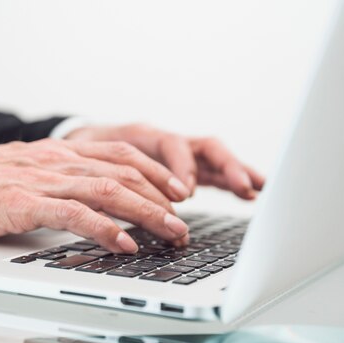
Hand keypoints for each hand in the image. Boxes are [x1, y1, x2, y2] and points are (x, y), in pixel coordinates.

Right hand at [0, 139, 191, 252]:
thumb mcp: (23, 173)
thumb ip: (56, 182)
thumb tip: (86, 205)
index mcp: (57, 152)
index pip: (120, 155)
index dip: (154, 172)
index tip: (178, 192)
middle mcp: (55, 160)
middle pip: (124, 172)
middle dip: (161, 198)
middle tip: (184, 222)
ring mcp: (40, 179)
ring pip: (108, 190)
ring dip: (146, 213)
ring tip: (172, 233)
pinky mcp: (22, 202)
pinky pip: (73, 213)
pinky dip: (104, 229)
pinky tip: (125, 245)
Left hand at [65, 124, 264, 198]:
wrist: (85, 140)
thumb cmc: (88, 150)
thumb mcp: (92, 159)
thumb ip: (106, 176)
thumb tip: (112, 206)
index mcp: (144, 136)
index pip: (171, 144)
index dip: (181, 167)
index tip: (185, 192)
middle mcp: (168, 142)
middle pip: (205, 146)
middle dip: (226, 166)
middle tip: (243, 187)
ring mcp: (180, 154)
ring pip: (215, 157)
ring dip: (237, 172)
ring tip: (258, 189)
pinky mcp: (186, 166)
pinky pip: (213, 170)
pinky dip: (230, 179)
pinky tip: (250, 193)